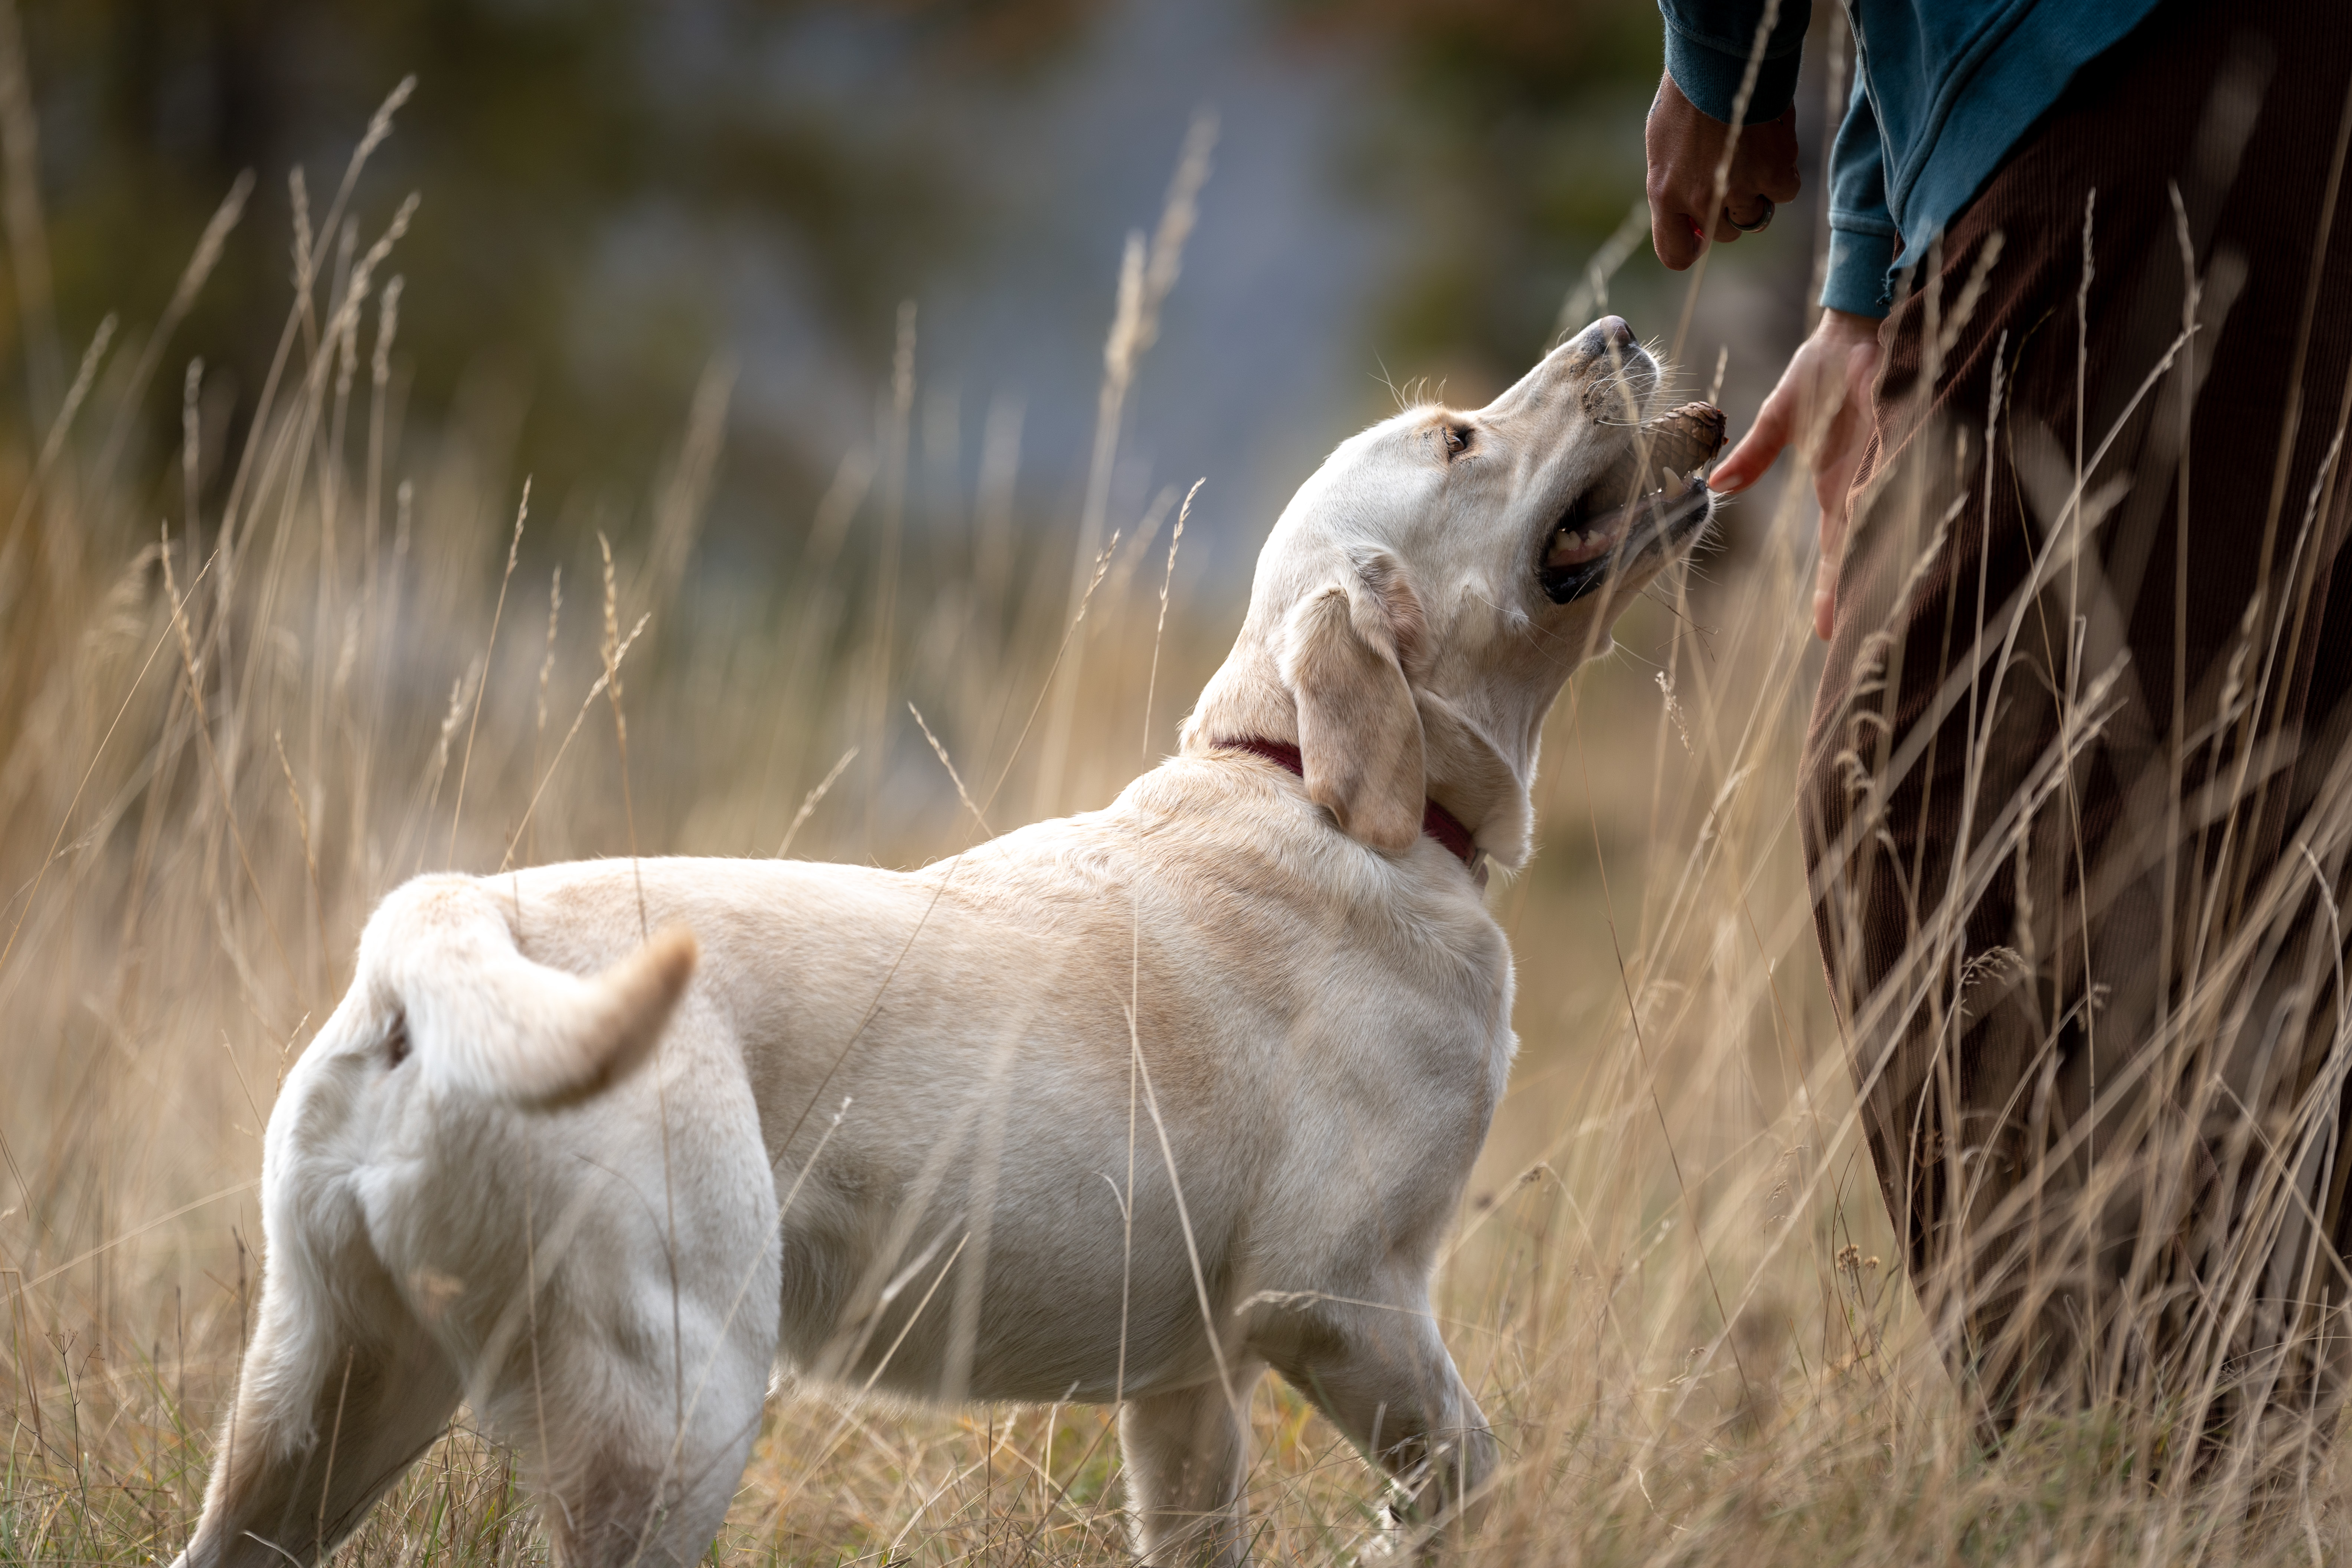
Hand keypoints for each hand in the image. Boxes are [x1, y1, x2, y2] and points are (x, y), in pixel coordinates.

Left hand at [1646, 72, 1801, 270]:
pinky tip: (1771, 146)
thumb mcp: (1663, 146)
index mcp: (1665, 194)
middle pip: (1725, 234)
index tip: (1701, 234)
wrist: (1721, 62)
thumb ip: (1673, 186)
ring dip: (1757, 192)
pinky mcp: (1773, 174)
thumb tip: (1686, 216)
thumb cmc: (1687, 97)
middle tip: (1733, 174)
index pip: (1675, 255)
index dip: (1692, 247)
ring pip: (1755, 215)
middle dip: (1730, 211)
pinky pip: (1783, 192)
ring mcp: (1738, 190)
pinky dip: (1781, 174)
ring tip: (1751, 154)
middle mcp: (1701, 200)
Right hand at [1709, 308, 1882, 639]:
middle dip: (1864, 594)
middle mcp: (1867, 485)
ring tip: (1893, 609)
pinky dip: (1904, 507)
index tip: (1825, 635)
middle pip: (1868, 551)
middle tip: (1867, 642)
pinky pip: (1905, 479)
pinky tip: (1910, 543)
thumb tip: (1715, 486)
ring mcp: (1889, 464)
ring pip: (1891, 525)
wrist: (1860, 327)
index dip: (1831, 592)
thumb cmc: (1824, 368)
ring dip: (1889, 563)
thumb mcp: (1780, 417)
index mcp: (1838, 489)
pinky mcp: (1905, 435)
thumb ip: (1754, 454)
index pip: (1836, 552)